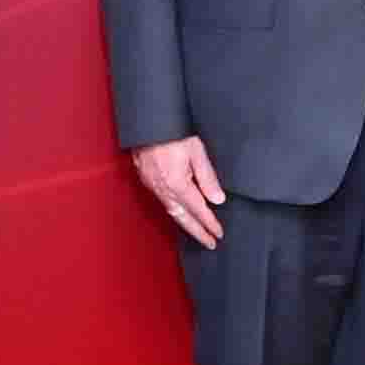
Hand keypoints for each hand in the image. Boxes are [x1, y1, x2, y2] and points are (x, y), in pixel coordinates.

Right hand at [128, 135, 228, 250]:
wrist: (146, 121)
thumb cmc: (172, 131)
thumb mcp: (196, 151)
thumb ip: (207, 177)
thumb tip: (217, 200)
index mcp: (177, 184)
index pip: (198, 210)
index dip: (209, 223)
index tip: (219, 234)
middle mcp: (163, 189)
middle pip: (183, 217)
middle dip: (197, 232)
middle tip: (209, 243)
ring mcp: (152, 185)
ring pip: (171, 211)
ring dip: (185, 223)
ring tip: (196, 231)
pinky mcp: (145, 178)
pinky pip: (162, 201)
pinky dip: (173, 211)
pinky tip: (178, 211)